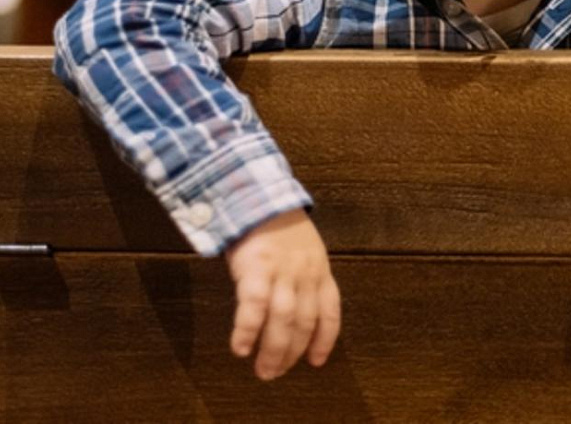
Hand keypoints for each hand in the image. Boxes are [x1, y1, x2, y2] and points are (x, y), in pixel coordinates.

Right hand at [225, 209, 340, 379]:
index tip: (316, 362)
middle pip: (304, 322)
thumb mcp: (304, 250)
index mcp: (320, 270)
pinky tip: (240, 349)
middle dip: (292, 353)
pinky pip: (254, 307)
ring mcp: (282, 271)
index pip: (330, 312)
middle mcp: (305, 274)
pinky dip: (248, 331)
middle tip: (276, 373)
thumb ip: (304, 277)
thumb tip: (296, 312)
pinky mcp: (256, 268)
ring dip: (273, 350)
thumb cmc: (278, 226)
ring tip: (264, 371)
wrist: (256, 196)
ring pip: (284, 320)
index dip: (324, 340)